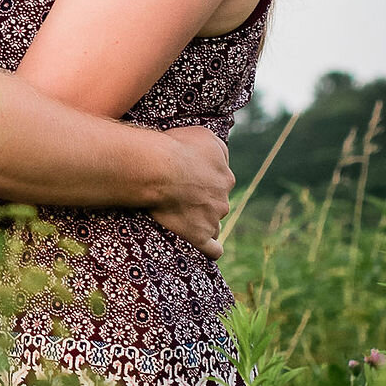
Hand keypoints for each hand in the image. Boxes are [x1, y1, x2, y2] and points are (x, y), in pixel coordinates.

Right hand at [152, 125, 232, 256]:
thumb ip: (218, 148)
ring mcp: (212, 219)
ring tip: (184, 219)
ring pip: (214, 224)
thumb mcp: (204, 135)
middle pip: (216, 204)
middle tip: (178, 196)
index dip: (202, 179)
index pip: (219, 181)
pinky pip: (212, 249)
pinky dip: (210, 249)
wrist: (160, 169)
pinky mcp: (199, 236)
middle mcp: (223, 199)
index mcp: (225, 177)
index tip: (185, 177)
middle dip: (202, 201)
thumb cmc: (177, 147)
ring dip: (204, 222)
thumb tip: (223, 156)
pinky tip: (203, 248)